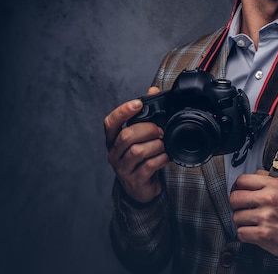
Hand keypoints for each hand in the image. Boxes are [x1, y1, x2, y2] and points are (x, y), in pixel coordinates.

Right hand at [104, 87, 169, 203]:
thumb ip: (147, 113)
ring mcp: (123, 168)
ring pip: (137, 151)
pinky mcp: (134, 180)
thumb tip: (153, 90)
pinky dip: (161, 159)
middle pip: (126, 136)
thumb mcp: (143, 135)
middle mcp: (115, 153)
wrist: (143, 188)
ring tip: (163, 145)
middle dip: (148, 130)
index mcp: (114, 139)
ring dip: (156, 145)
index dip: (123, 111)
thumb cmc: (142, 157)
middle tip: (161, 131)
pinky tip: (167, 157)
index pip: (110, 123)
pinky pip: (148, 166)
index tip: (138, 104)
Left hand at [229, 170, 277, 256]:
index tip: (239, 192)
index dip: (237, 187)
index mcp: (273, 184)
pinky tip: (254, 231)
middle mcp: (269, 198)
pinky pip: (240, 232)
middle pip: (234, 198)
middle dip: (237, 205)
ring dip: (242, 221)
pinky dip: (245, 234)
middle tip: (243, 208)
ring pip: (236, 217)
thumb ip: (266, 178)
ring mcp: (265, 217)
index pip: (241, 180)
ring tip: (252, 221)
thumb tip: (251, 175)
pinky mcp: (262, 234)